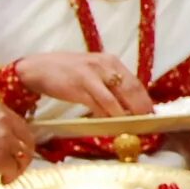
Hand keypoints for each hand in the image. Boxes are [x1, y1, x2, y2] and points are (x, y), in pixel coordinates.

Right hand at [0, 103, 36, 182]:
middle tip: (16, 166)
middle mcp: (4, 120)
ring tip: (6, 174)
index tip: (15, 151)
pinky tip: (2, 179)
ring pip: (23, 156)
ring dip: (17, 167)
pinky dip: (11, 176)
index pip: (20, 125)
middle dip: (23, 155)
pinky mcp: (2, 157)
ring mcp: (5, 138)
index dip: (19, 141)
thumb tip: (6, 143)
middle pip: (26, 140)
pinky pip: (15, 169)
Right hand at [16, 52, 154, 116]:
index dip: (145, 99)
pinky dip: (106, 117)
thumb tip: (128, 102)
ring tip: (131, 127)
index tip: (151, 114)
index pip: (135, 82)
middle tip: (146, 124)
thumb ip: (110, 82)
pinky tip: (110, 124)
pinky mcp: (79, 87)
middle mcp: (104, 65)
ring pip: (115, 100)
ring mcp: (92, 76)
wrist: (38, 68)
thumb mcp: (93, 70)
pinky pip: (98, 106)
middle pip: (130, 90)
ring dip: (124, 116)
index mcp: (110, 61)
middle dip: (140, 109)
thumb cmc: (67, 72)